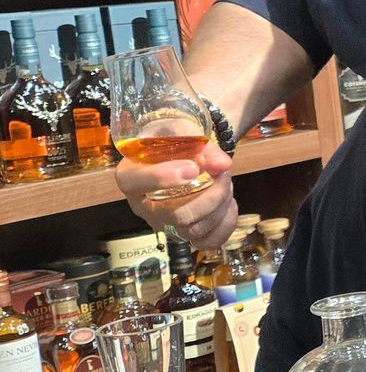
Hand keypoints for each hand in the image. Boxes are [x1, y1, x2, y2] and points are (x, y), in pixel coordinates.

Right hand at [115, 143, 236, 250]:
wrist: (183, 153)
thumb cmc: (174, 141)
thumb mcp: (179, 130)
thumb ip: (196, 141)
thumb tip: (222, 165)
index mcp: (130, 174)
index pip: (133, 182)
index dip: (162, 178)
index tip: (193, 169)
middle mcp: (143, 205)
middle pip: (175, 215)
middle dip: (210, 195)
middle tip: (224, 173)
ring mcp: (164, 224)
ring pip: (195, 229)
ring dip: (221, 204)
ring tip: (226, 182)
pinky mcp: (184, 235)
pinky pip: (208, 241)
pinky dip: (226, 223)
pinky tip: (228, 204)